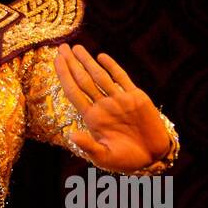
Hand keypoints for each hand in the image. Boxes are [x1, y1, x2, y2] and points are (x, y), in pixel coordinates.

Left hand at [54, 43, 171, 171]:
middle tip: (61, 47)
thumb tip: (71, 136)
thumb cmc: (125, 160)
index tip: (55, 60)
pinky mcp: (136, 97)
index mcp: (92, 118)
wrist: (152, 157)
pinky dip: (112, 67)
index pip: (74, 92)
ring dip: (88, 61)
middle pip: (83, 80)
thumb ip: (88, 146)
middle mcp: (103, 106)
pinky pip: (122, 78)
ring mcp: (119, 100)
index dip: (64, 75)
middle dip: (71, 63)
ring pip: (100, 76)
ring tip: (76, 48)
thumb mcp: (104, 157)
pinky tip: (101, 56)